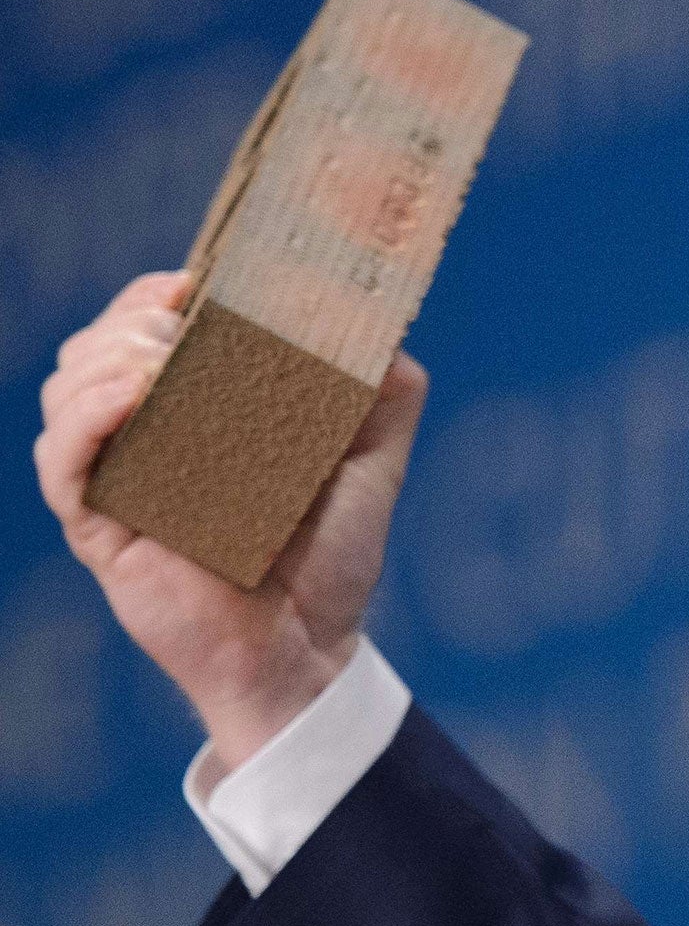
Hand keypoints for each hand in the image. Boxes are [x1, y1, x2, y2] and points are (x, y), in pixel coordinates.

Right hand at [34, 271, 428, 769]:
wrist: (312, 646)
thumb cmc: (334, 553)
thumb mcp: (377, 458)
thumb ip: (388, 391)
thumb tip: (388, 331)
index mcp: (201, 407)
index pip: (148, 324)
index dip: (157, 292)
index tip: (198, 280)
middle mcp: (149, 436)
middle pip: (96, 345)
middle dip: (131, 315)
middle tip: (182, 320)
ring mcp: (120, 479)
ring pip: (68, 389)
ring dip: (108, 355)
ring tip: (161, 359)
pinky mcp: (101, 528)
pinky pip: (63, 464)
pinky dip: (87, 420)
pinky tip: (132, 398)